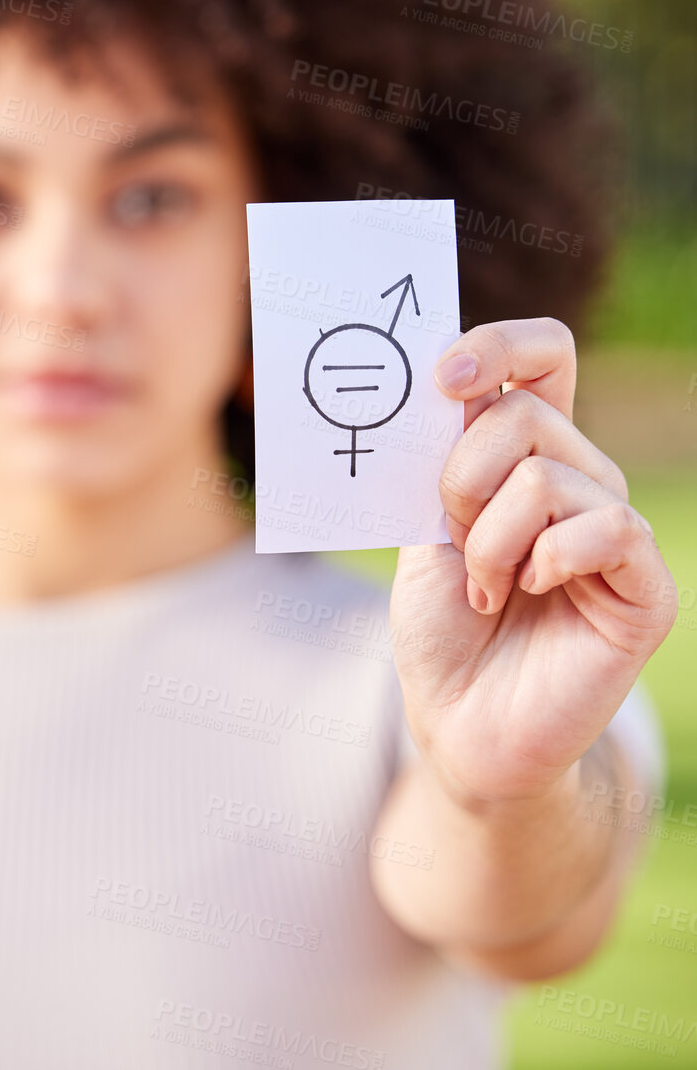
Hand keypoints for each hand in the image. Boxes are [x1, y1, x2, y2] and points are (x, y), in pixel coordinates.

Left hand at [389, 317, 677, 805]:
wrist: (459, 725)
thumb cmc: (442, 629)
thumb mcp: (425, 529)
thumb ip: (444, 460)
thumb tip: (447, 381)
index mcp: (526, 453)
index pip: (543, 356)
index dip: (499, 344)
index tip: (443, 376)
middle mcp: (580, 478)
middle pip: (526, 413)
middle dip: (462, 476)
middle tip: (453, 539)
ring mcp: (614, 530)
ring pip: (550, 475)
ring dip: (491, 539)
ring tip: (486, 589)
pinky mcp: (644, 586)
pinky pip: (608, 527)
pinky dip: (549, 558)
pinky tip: (530, 593)